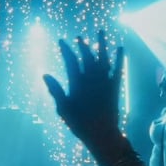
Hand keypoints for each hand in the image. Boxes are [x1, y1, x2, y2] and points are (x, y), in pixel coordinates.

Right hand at [43, 30, 123, 151]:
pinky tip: (121, 48)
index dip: (66, 49)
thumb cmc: (80, 123)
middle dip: (83, 45)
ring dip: (102, 44)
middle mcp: (91, 78)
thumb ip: (55, 90)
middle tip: (79, 37)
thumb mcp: (63, 108)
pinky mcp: (115, 86)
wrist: (102, 133)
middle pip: (87, 56)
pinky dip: (119, 58)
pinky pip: (118, 69)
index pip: (70, 61)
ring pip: (103, 58)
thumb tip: (45, 74)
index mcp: (77, 83)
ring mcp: (104, 81)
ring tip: (101, 31)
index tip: (61, 41)